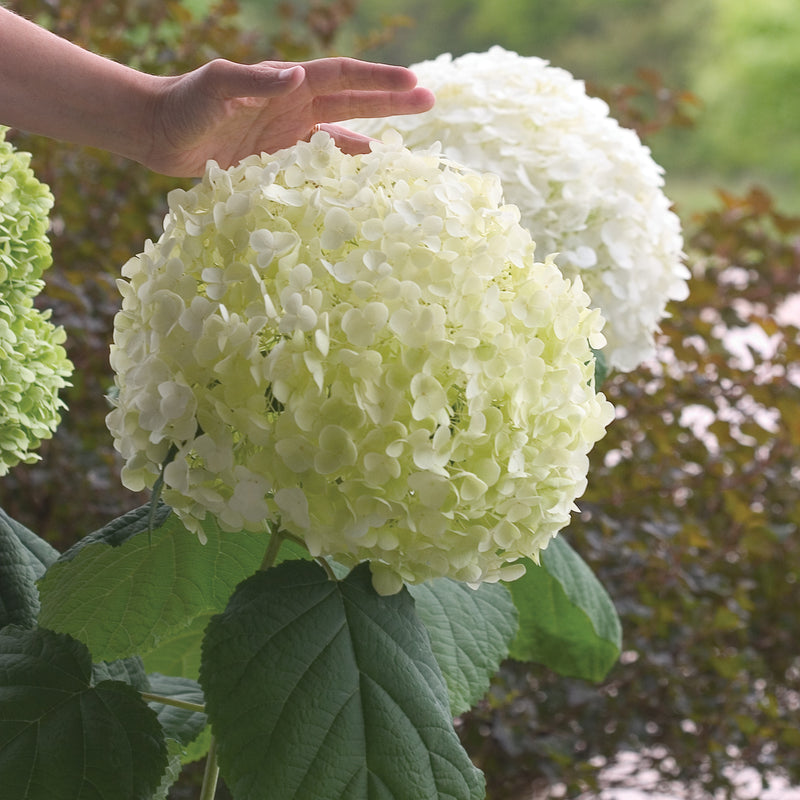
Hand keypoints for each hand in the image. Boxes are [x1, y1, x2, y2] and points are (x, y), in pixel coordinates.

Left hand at [144, 57, 434, 176]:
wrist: (158, 132)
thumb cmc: (184, 104)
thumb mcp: (216, 87)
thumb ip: (253, 81)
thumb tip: (297, 76)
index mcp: (286, 83)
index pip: (343, 78)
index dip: (378, 81)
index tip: (413, 84)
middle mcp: (293, 105)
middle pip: (352, 100)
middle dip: (391, 101)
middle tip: (431, 101)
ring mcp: (287, 133)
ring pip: (340, 132)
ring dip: (371, 133)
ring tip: (406, 143)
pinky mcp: (276, 158)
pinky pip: (316, 162)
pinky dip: (339, 166)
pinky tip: (358, 172)